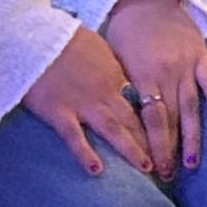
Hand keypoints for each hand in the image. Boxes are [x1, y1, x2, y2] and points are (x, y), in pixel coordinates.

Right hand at [19, 23, 158, 178]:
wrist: (38, 36)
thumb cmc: (66, 40)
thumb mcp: (100, 49)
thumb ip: (113, 69)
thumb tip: (124, 83)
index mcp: (115, 76)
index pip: (141, 105)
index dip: (156, 125)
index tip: (169, 140)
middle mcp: (104, 92)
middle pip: (133, 121)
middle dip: (152, 143)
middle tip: (167, 163)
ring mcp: (82, 104)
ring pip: (112, 130)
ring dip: (131, 150)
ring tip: (147, 169)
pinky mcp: (58, 112)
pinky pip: (74, 137)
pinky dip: (85, 153)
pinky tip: (96, 170)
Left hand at [102, 0, 206, 173]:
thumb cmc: (124, 30)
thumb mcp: (113, 59)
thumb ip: (122, 89)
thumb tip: (122, 124)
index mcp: (141, 75)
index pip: (149, 120)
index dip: (151, 146)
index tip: (150, 168)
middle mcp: (166, 73)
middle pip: (170, 120)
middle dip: (169, 150)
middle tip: (169, 176)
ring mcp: (186, 64)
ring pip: (191, 108)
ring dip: (192, 138)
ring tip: (191, 164)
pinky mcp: (201, 55)